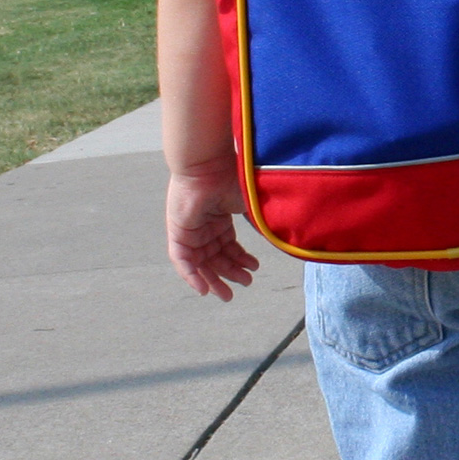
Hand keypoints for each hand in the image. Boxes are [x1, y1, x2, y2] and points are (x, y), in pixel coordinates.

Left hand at [166, 164, 260, 300]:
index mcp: (219, 217)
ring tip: (227, 294)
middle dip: (230, 273)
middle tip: (244, 285)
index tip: (255, 267)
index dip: (241, 259)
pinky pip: (182, 260)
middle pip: (216, 256)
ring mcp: (190, 229)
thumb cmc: (231, 177)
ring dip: (213, 279)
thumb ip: (261, 221)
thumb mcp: (250, 204)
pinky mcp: (177, 232)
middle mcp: (204, 225)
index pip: (229, 245)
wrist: (208, 164)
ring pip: (200, 262)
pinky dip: (192, 276)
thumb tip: (281, 234)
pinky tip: (204, 290)